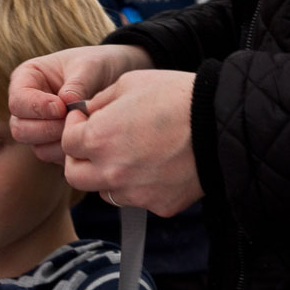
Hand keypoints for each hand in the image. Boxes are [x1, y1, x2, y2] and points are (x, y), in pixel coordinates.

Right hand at [8, 44, 152, 162]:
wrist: (115, 78)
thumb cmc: (98, 65)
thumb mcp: (89, 66)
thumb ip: (77, 84)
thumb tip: (66, 103)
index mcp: (27, 79)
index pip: (18, 101)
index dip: (37, 107)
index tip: (62, 107)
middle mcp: (27, 106)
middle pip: (20, 128)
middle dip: (47, 129)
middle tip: (72, 122)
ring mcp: (38, 127)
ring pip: (36, 146)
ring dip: (59, 142)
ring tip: (81, 129)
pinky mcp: (52, 144)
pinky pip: (53, 156)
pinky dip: (68, 151)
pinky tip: (85, 139)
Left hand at [60, 69, 203, 217]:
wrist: (223, 124)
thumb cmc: (177, 96)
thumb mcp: (131, 83)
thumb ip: (100, 102)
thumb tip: (86, 114)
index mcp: (98, 139)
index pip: (66, 143)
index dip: (73, 128)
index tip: (84, 121)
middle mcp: (110, 172)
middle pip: (75, 176)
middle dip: (79, 159)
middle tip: (94, 144)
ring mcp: (134, 194)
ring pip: (105, 190)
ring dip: (109, 175)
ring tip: (132, 153)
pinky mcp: (158, 207)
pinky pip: (138, 199)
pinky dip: (141, 186)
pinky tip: (158, 166)